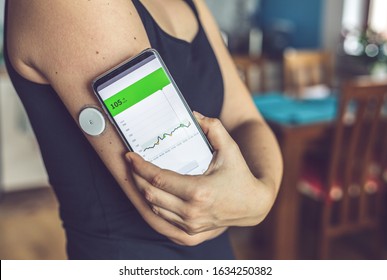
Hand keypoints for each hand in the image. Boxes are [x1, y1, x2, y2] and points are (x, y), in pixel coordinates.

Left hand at [126, 112, 273, 235]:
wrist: (253, 205)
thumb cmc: (240, 175)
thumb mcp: (230, 148)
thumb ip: (214, 127)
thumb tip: (193, 114)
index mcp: (198, 191)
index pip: (158, 178)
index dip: (140, 167)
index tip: (130, 156)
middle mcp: (191, 212)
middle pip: (150, 194)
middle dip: (136, 177)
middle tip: (131, 163)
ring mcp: (190, 225)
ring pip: (154, 208)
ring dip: (142, 191)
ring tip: (138, 175)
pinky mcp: (190, 233)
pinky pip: (162, 219)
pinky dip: (153, 204)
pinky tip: (151, 192)